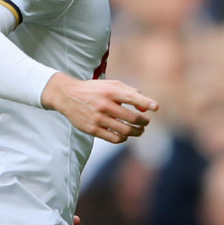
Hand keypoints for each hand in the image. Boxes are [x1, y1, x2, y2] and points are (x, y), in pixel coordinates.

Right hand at [41, 74, 155, 143]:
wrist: (67, 96)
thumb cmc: (94, 90)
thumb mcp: (111, 85)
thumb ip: (130, 93)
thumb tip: (146, 108)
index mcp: (110, 91)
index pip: (132, 98)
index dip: (146, 103)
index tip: (156, 107)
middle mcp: (104, 105)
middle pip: (132, 118)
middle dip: (143, 121)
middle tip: (146, 122)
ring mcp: (98, 118)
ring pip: (125, 130)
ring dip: (136, 132)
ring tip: (139, 130)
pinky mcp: (92, 129)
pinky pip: (114, 138)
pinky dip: (123, 138)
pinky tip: (124, 135)